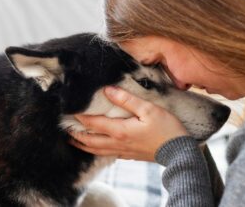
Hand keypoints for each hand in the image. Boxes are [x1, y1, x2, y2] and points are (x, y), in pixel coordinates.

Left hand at [69, 86, 188, 161]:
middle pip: (89, 139)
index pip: (93, 123)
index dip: (79, 116)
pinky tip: (94, 147)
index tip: (68, 109)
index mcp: (120, 130)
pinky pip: (106, 153)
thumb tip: (108, 90)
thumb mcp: (149, 109)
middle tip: (64, 127)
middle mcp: (117, 143)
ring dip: (82, 144)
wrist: (180, 152)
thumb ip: (127, 99)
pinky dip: (95, 150)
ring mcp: (122, 151)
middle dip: (75, 134)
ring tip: (72, 139)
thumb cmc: (167, 129)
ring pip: (95, 149)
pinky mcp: (128, 155)